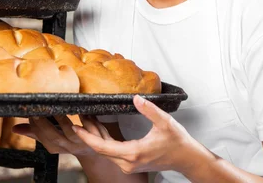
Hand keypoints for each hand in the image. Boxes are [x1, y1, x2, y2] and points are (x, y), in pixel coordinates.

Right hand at [11, 115, 111, 157]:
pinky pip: (92, 132)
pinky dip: (88, 122)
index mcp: (57, 146)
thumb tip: (15, 128)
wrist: (96, 152)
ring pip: (73, 135)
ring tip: (59, 110)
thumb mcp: (54, 137)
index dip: (35, 128)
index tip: (31, 114)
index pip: (43, 138)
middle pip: (54, 139)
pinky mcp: (96, 140)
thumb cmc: (72, 140)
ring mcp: (82, 144)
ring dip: (65, 122)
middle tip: (39, 112)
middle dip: (45, 126)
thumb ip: (36, 132)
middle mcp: (68, 146)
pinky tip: (84, 113)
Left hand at [72, 95, 199, 174]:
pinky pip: (112, 152)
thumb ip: (149, 109)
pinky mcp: (131, 162)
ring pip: (106, 151)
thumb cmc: (177, 142)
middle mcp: (128, 162)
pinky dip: (104, 140)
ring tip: (86, 120)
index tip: (76, 127)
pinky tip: (100, 128)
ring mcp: (129, 164)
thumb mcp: (164, 122)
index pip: (102, 147)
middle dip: (89, 133)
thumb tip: (136, 97)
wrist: (186, 158)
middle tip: (79, 117)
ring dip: (96, 136)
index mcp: (133, 153)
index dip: (87, 136)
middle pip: (101, 148)